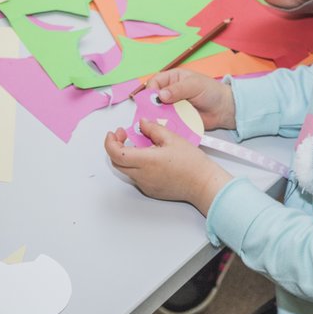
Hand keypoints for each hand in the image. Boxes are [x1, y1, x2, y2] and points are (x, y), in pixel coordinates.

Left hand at [104, 122, 231, 214]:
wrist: (202, 183)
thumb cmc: (192, 163)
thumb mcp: (173, 138)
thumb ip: (153, 129)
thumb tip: (142, 123)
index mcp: (146, 161)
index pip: (116, 153)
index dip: (110, 142)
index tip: (114, 133)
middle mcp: (142, 176)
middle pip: (117, 163)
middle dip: (115, 147)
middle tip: (124, 135)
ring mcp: (145, 185)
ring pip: (127, 170)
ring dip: (127, 156)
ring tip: (140, 144)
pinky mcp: (151, 190)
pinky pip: (137, 176)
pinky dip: (137, 165)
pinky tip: (150, 157)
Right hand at [148, 69, 235, 129]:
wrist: (224, 109)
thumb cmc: (211, 91)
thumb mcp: (195, 85)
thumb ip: (178, 89)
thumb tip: (161, 95)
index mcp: (172, 78)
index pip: (154, 82)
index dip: (151, 90)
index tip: (152, 99)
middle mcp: (169, 92)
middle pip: (152, 99)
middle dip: (150, 106)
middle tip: (152, 113)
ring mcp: (172, 107)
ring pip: (157, 112)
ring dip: (157, 117)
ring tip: (159, 122)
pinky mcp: (176, 119)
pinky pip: (166, 122)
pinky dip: (165, 125)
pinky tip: (166, 127)